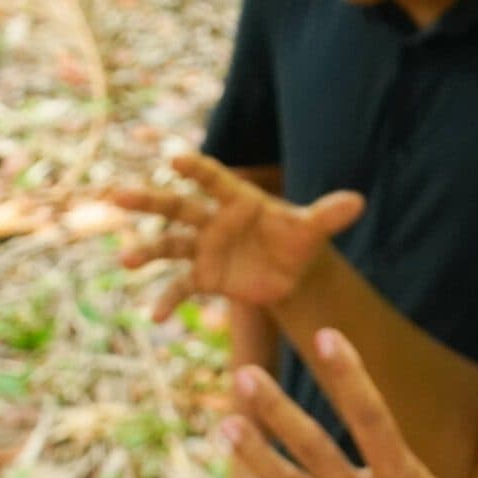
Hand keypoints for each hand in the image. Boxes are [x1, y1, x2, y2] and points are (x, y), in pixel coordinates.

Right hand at [112, 151, 363, 321]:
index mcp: (238, 200)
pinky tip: (156, 318)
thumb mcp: (313, 228)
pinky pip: (182, 287)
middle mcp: (214, 221)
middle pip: (177, 207)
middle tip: (118, 195)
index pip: (214, 179)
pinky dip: (168, 300)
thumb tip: (359, 201)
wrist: (291, 270)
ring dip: (148, 250)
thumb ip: (329, 214)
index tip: (173, 159)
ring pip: (170, 245)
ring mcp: (205, 249)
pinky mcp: (205, 278)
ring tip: (128, 260)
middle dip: (149, 200)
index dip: (197, 169)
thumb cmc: (299, 239)